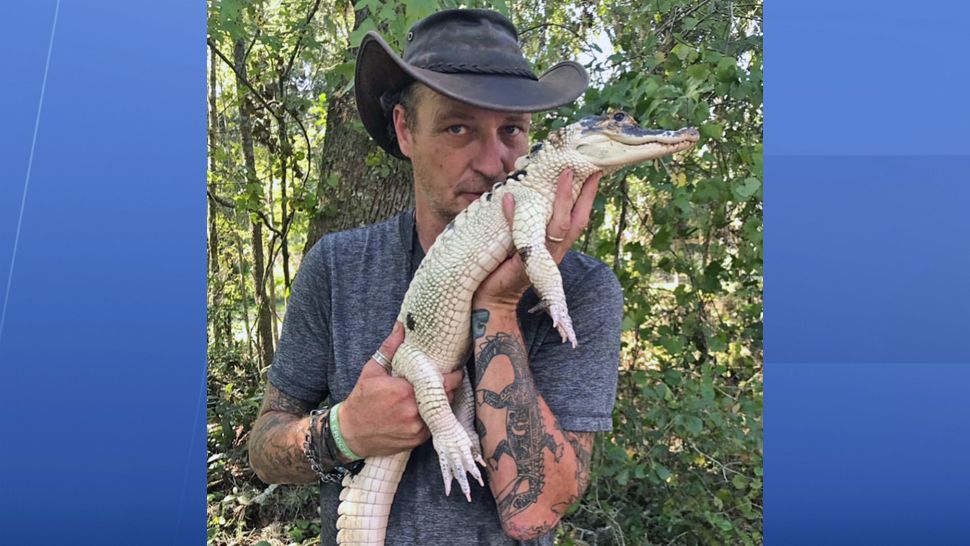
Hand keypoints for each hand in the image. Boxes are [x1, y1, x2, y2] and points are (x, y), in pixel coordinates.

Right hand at [339, 322, 464, 457]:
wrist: (351, 433)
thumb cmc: (361, 399)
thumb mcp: (372, 370)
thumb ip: (390, 348)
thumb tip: (401, 326)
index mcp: (405, 391)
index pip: (443, 382)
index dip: (453, 376)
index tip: (455, 371)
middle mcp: (414, 410)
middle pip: (446, 397)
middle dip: (447, 388)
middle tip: (445, 381)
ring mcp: (417, 428)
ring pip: (441, 412)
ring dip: (441, 403)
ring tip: (436, 394)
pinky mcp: (417, 440)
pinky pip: (433, 426)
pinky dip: (432, 418)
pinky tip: (425, 410)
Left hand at [474, 168, 602, 309]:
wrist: (492, 298)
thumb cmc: (506, 267)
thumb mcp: (524, 241)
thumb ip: (529, 221)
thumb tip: (524, 189)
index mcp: (557, 245)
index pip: (578, 217)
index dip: (587, 196)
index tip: (594, 172)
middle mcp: (554, 251)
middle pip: (574, 221)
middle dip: (581, 194)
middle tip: (583, 167)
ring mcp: (541, 259)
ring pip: (557, 227)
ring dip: (561, 199)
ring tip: (561, 174)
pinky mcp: (523, 264)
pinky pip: (521, 237)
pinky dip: (513, 216)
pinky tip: (508, 198)